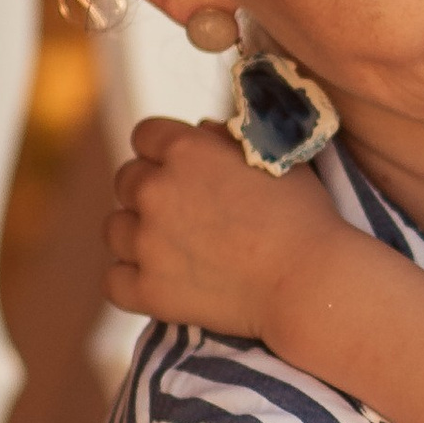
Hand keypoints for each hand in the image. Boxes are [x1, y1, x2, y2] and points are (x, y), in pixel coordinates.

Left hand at [105, 112, 334, 336]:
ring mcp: (146, 243)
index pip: (145, 135)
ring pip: (114, 228)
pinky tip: (159, 278)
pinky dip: (131, 280)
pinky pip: (113, 279)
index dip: (163, 151)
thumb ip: (227, 140)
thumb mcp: (273, 158)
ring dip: (137, 234)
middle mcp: (156, 191)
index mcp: (186, 150)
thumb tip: (199, 132)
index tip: (182, 169)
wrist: (310, 283)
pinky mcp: (147, 290)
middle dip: (150, 191)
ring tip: (173, 247)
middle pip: (126, 180)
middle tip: (185, 213)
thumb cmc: (303, 216)